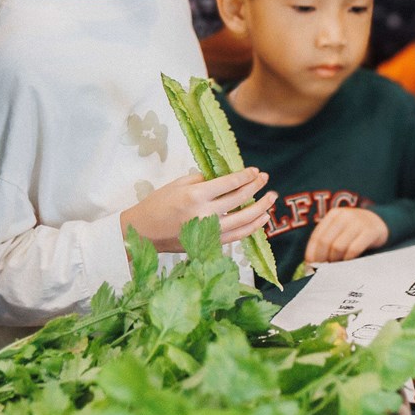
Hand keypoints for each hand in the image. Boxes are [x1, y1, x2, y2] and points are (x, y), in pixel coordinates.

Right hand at [121, 168, 276, 252]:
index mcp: (195, 195)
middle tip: (266, 179)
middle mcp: (204, 214)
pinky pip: (237, 236)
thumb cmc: (158, 203)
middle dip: (256, 188)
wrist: (143, 232)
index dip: (246, 176)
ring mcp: (208, 232)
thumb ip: (203, 179)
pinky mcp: (209, 243)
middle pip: (240, 200)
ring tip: (271, 199)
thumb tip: (226, 179)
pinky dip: (252, 228)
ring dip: (261, 209)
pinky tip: (262, 219)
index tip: (256, 171)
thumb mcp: (178, 184)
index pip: (229, 183)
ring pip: (243, 221)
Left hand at [304, 206, 390, 263]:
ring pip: (338, 247)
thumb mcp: (340, 229)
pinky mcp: (370, 231)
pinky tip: (348, 263)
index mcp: (333, 215)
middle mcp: (344, 216)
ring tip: (336, 266)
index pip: (317, 236)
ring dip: (335, 260)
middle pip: (325, 242)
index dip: (311, 254)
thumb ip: (327, 240)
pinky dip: (348, 259)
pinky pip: (354, 249)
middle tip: (323, 270)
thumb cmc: (355, 231)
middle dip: (322, 259)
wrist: (379, 222)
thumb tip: (311, 264)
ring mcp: (358, 222)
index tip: (310, 267)